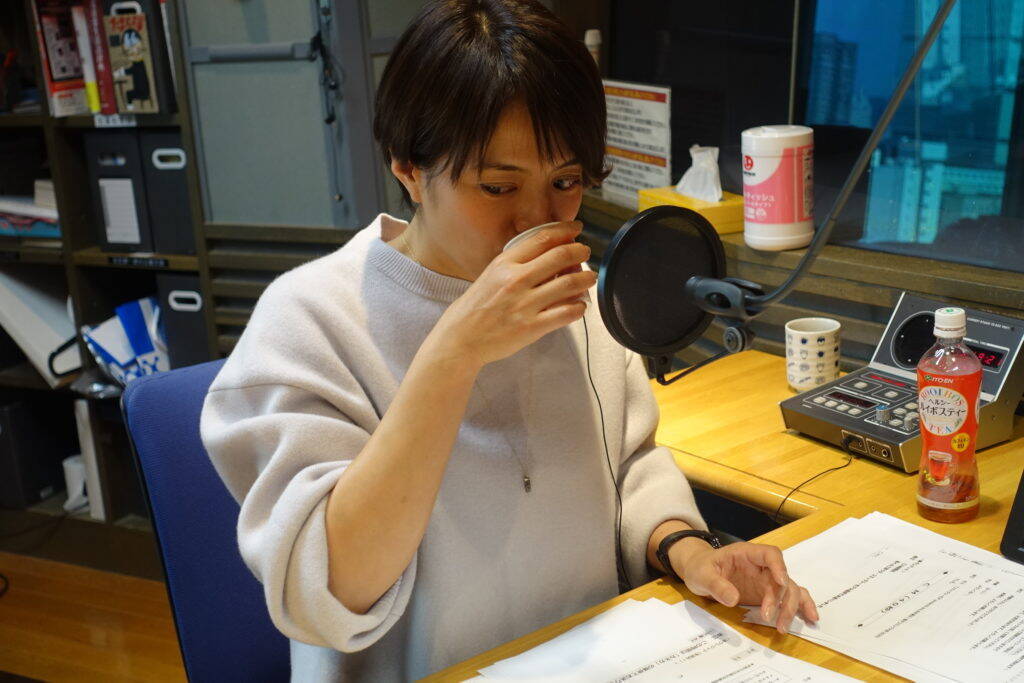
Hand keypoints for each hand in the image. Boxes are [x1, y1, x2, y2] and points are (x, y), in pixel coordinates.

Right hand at [430, 221, 594, 368]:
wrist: (461, 338)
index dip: (565, 230)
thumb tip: (551, 254)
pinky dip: (579, 306)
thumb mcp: (491, 274)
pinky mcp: (532, 327)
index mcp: (505, 264)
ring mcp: (525, 304)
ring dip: (586, 278)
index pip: (543, 238)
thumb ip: (518, 264)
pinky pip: (567, 313)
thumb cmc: (476, 307)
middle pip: (561, 256)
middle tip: (586, 252)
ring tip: (589, 278)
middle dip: (581, 251)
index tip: (575, 229)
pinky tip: (579, 305)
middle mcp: (516, 280)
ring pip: (569, 283)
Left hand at [671, 540, 818, 633]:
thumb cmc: (701, 568)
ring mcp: (766, 580)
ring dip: (791, 607)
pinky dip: (801, 606)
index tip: (780, 583)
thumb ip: (716, 585)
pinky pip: (789, 597)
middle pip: (782, 577)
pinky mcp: (768, 593)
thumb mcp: (702, 575)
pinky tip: (809, 618)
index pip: (770, 554)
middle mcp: (762, 566)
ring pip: (789, 590)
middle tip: (771, 618)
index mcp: (747, 554)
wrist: (700, 572)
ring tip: (784, 627)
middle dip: (780, 598)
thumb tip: (733, 599)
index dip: (779, 567)